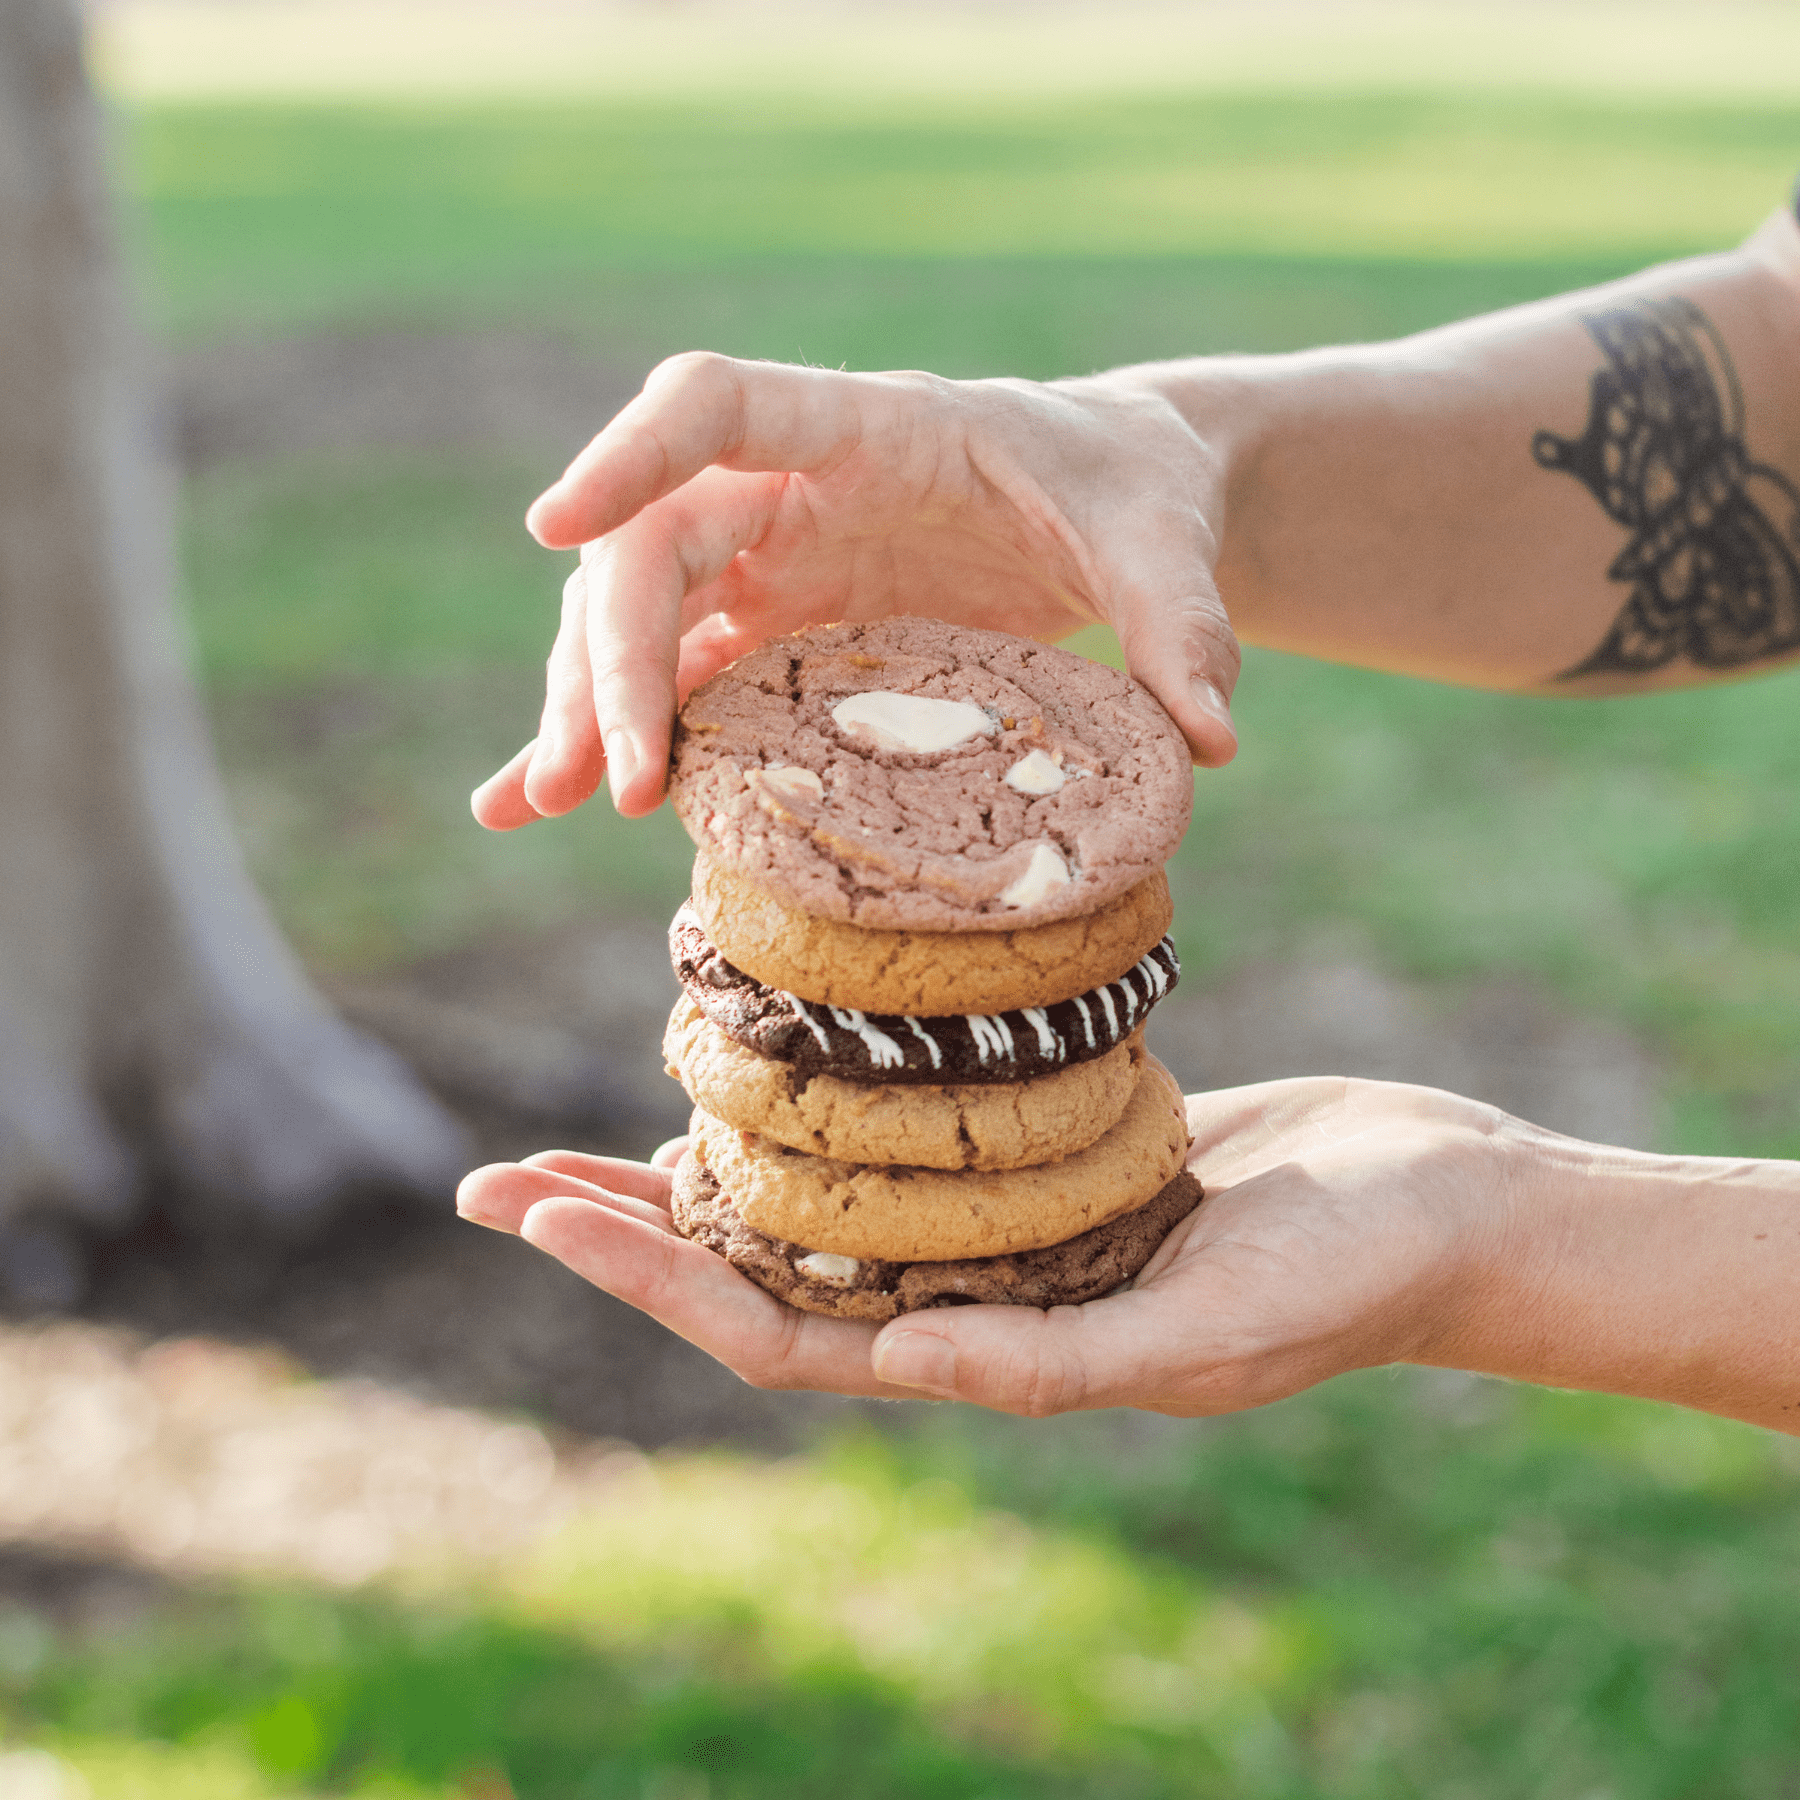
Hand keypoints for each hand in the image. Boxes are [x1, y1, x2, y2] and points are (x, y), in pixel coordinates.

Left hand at [453, 1078, 1524, 1416]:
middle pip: (756, 1269)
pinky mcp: (1036, 1148)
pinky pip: (892, 1130)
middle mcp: (970, 1293)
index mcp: (988, 1355)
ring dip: (690, 1166)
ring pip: (806, 1199)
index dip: (648, 1279)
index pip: (776, 1330)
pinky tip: (755, 1056)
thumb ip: (1057, 1359)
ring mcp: (997, 1223)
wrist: (1436, 1200)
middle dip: (620, 1229)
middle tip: (492, 1181)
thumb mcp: (1210, 1331)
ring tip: (575, 1130)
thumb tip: (894, 1358)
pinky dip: (808, 1101)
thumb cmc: (1350, 1277)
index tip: (536, 1210)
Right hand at [471, 354, 1240, 826]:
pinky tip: (533, 799)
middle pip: (650, 547)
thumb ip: (1183, 623)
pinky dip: (614, 736)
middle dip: (616, 658)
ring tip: (540, 803)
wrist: (1116, 503)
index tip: (554, 523)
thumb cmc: (1131, 490)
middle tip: (624, 784)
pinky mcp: (777, 632)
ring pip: (637, 621)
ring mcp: (772, 563)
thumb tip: (1210, 744)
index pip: (714, 404)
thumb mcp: (1164, 540)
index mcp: (867, 424)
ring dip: (586, 708)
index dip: (629, 453)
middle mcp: (790, 489)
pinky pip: (674, 679)